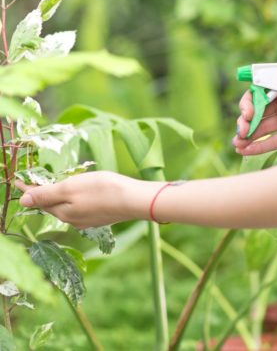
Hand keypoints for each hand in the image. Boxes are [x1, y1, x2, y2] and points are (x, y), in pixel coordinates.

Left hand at [15, 171, 155, 228]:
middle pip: (52, 205)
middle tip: (36, 181)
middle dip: (43, 194)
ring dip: (59, 197)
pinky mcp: (99, 218)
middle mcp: (72, 219)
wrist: (133, 200)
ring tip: (57, 185)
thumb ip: (46, 194)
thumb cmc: (103, 190)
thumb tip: (23, 201)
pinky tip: (80, 194)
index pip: (38, 200)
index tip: (17, 180)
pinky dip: (74, 200)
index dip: (27, 189)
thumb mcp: (71, 188)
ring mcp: (87, 220)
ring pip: (67, 207)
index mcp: (63, 211)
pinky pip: (80, 209)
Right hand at [232, 59, 276, 155]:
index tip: (247, 114)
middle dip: (245, 122)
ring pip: (262, 128)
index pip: (259, 93)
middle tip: (241, 132)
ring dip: (246, 136)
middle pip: (257, 112)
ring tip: (237, 144)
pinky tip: (244, 151)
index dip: (248, 103)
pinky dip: (258, 147)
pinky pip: (273, 141)